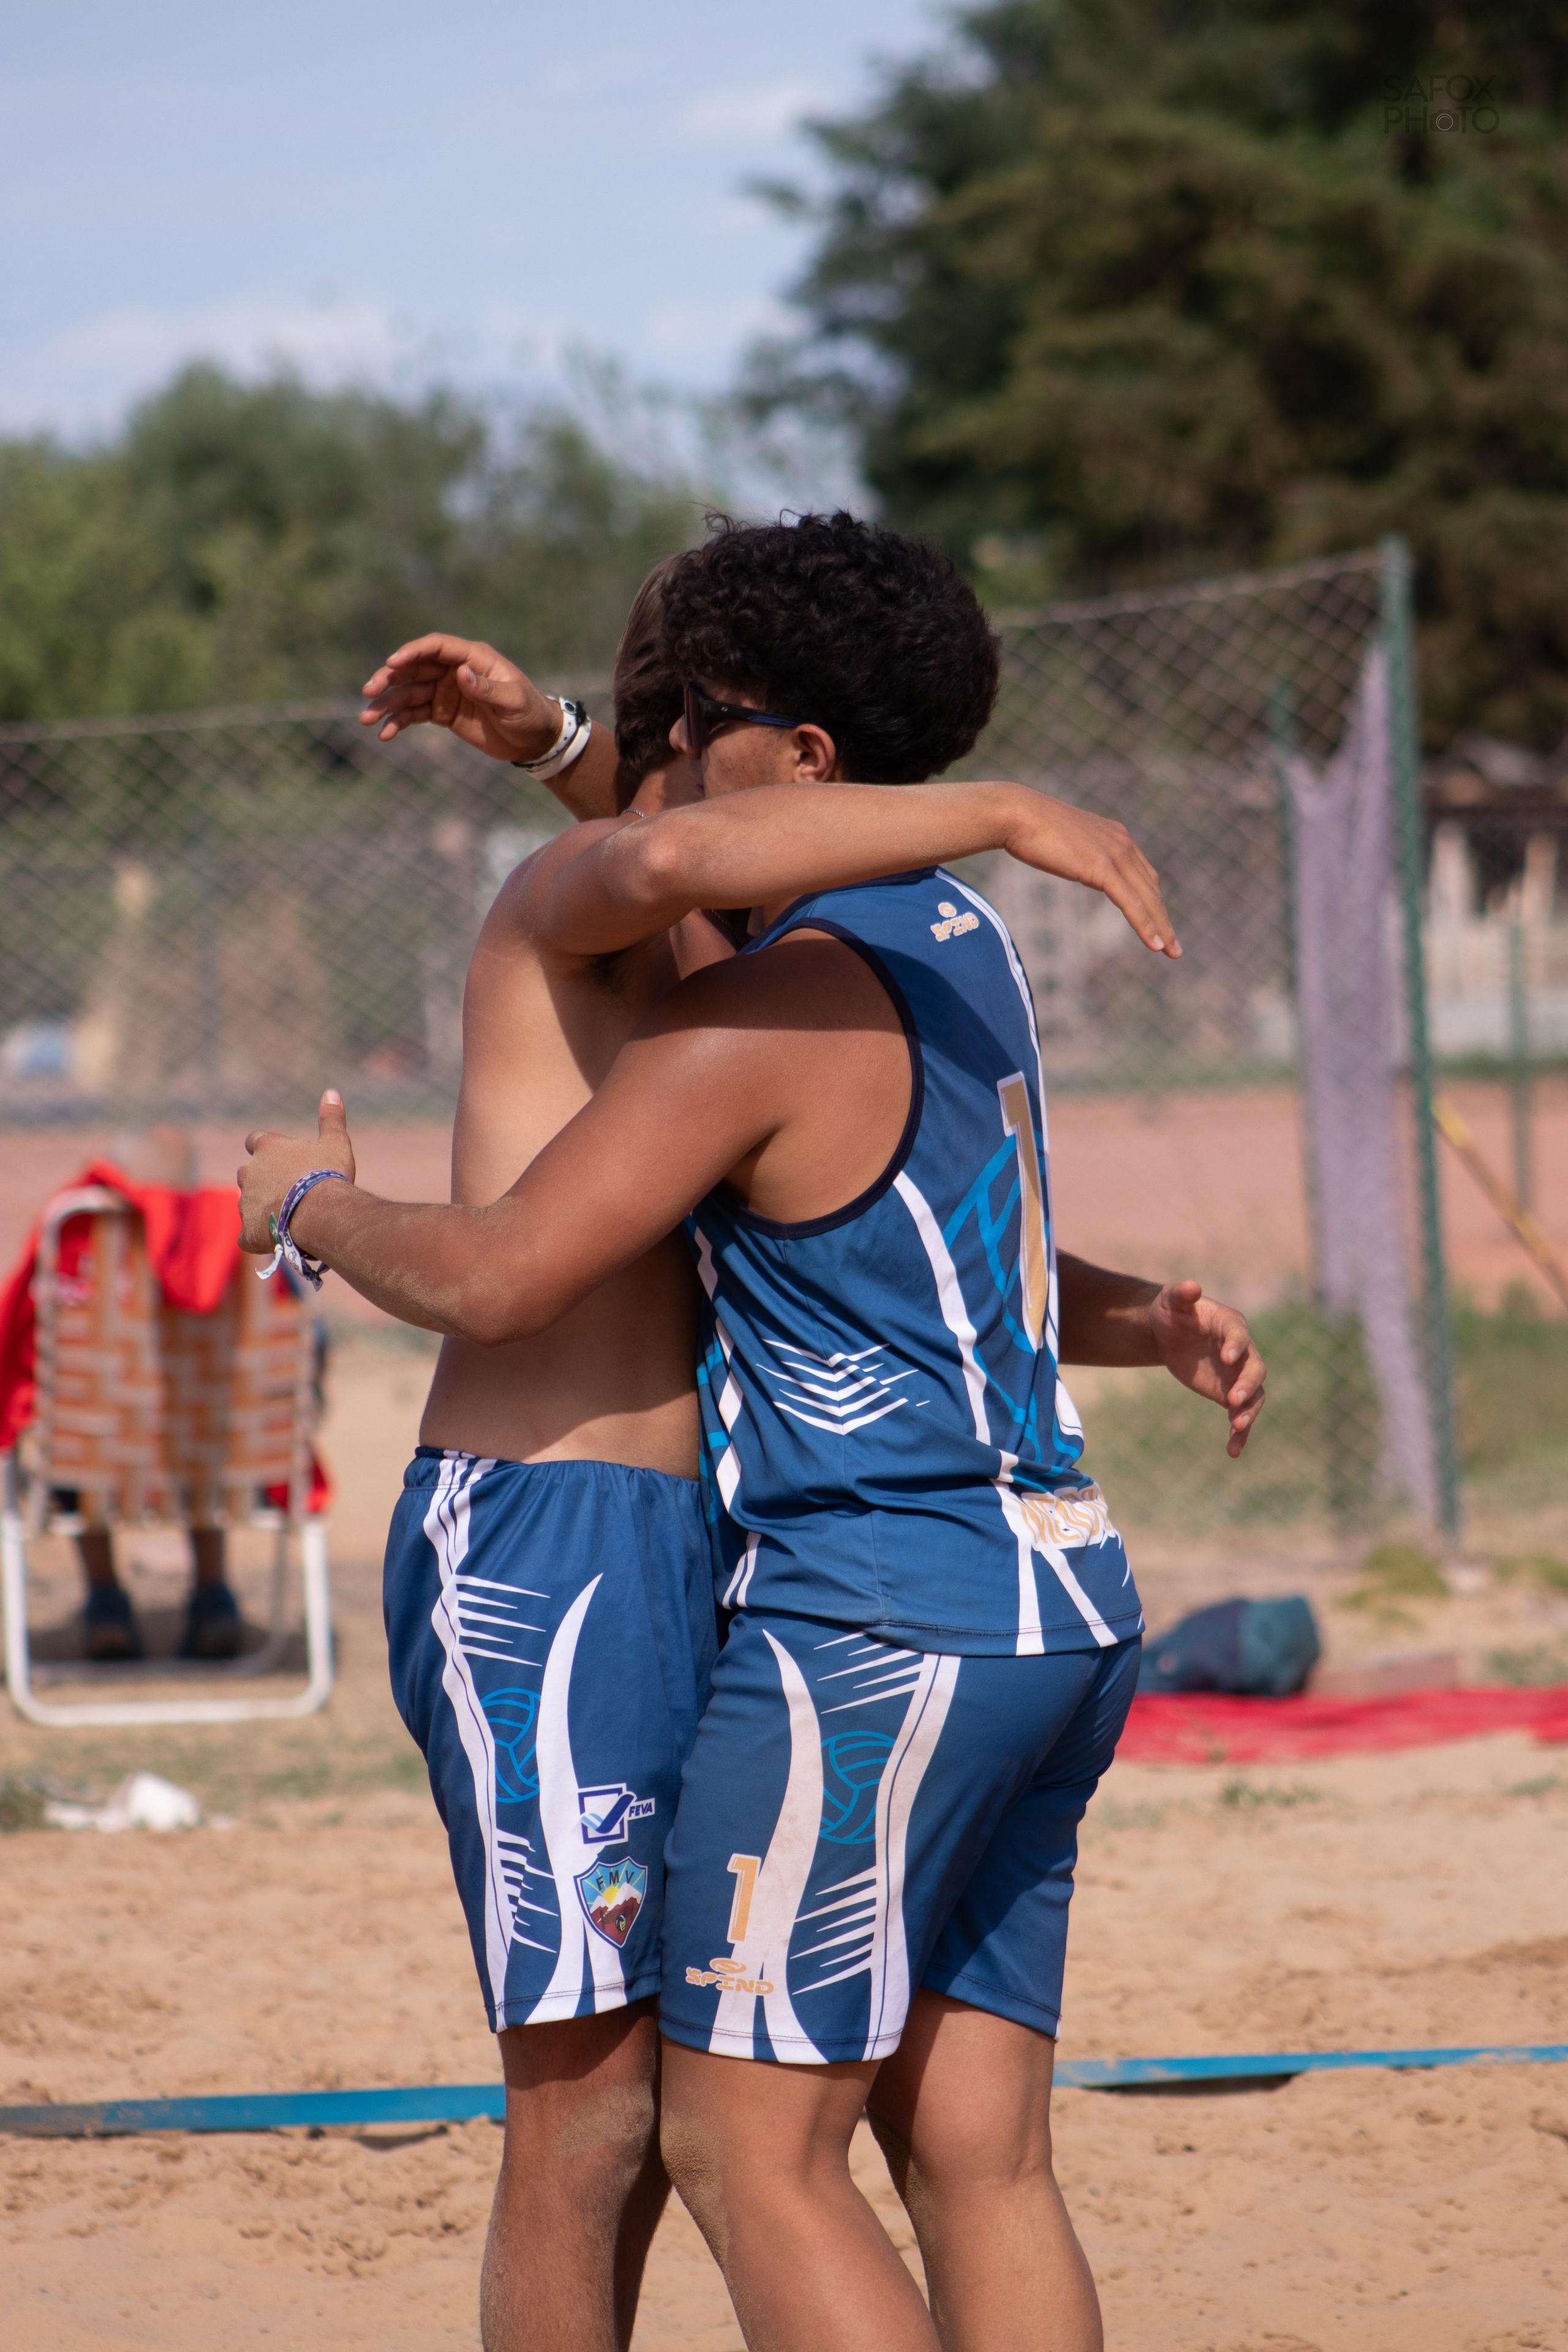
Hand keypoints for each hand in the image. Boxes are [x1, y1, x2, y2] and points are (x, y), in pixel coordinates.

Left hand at [238, 1091, 356, 1255]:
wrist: (321, 1214)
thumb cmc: (328, 1175)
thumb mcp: (336, 1142)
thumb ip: (331, 1118)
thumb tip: (332, 1092)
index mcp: (267, 1148)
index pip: (255, 1141)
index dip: (266, 1149)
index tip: (280, 1158)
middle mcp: (249, 1172)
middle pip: (248, 1173)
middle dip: (262, 1181)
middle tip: (288, 1191)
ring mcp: (245, 1202)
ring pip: (247, 1203)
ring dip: (261, 1208)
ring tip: (288, 1217)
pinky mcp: (247, 1230)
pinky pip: (248, 1235)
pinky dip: (258, 1237)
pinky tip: (276, 1240)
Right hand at [360, 634, 562, 764]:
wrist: (534, 739)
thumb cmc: (529, 712)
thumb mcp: (513, 700)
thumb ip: (487, 687)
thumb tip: (460, 673)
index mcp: (472, 658)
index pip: (436, 648)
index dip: (413, 652)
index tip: (392, 663)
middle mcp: (454, 670)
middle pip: (414, 668)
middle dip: (389, 679)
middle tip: (369, 691)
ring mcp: (445, 691)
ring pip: (409, 693)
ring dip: (387, 704)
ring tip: (367, 719)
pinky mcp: (441, 713)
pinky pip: (414, 715)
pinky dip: (398, 723)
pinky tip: (385, 734)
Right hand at [1005, 794, 1178, 957]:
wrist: (1016, 813)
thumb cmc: (1029, 827)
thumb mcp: (1065, 841)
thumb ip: (1081, 853)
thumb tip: (1079, 864)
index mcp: (1116, 835)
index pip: (1144, 874)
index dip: (1154, 901)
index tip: (1160, 923)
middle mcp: (1122, 842)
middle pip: (1152, 889)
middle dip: (1164, 920)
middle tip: (1174, 948)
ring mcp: (1115, 853)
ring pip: (1147, 898)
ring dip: (1162, 928)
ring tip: (1171, 952)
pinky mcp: (1102, 867)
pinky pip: (1130, 902)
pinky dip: (1145, 924)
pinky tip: (1154, 945)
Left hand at [1148, 1279, 1264, 1456]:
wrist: (1169, 1332)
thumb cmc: (1172, 1311)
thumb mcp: (1170, 1300)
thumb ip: (1180, 1294)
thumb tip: (1191, 1286)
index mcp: (1230, 1325)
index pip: (1239, 1336)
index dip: (1236, 1347)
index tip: (1227, 1359)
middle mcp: (1241, 1352)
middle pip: (1255, 1369)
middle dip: (1247, 1385)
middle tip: (1233, 1400)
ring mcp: (1238, 1375)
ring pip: (1255, 1396)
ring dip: (1248, 1412)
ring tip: (1236, 1428)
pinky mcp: (1229, 1394)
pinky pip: (1240, 1415)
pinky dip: (1240, 1433)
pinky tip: (1233, 1452)